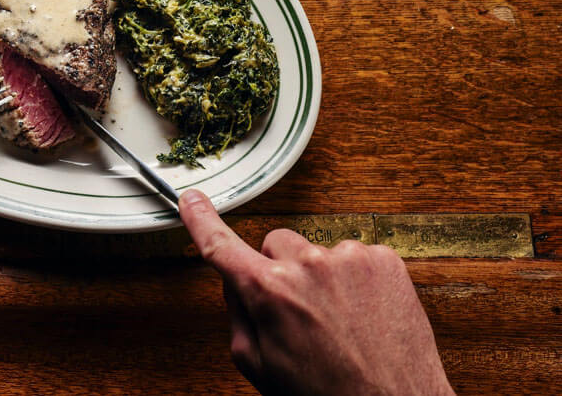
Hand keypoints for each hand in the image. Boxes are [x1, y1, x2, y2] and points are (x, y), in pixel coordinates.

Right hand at [179, 189, 453, 395]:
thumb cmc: (327, 394)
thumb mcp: (259, 366)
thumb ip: (238, 316)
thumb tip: (234, 282)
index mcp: (269, 292)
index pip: (222, 246)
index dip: (201, 220)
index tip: (192, 199)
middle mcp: (307, 266)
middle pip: (275, 245)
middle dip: (280, 270)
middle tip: (300, 312)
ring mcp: (349, 258)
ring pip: (317, 252)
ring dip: (321, 277)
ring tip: (340, 323)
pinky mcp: (384, 260)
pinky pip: (355, 257)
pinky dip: (356, 281)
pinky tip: (364, 315)